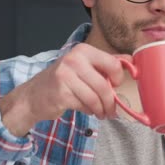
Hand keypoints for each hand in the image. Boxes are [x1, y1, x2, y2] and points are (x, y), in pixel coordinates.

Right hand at [0, 43, 130, 135]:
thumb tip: (131, 61)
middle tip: (113, 110)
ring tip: (102, 113)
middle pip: (104, 85)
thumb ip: (106, 63)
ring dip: (102, 109)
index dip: (119, 78)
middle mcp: (74, 60)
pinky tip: (87, 110)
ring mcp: (65, 76)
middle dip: (111, 101)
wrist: (33, 96)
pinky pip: (84, 105)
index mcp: (83, 51)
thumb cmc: (63, 81)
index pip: (113, 63)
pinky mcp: (61, 93)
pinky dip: (90, 110)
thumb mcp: (83, 66)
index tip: (117, 86)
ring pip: (95, 97)